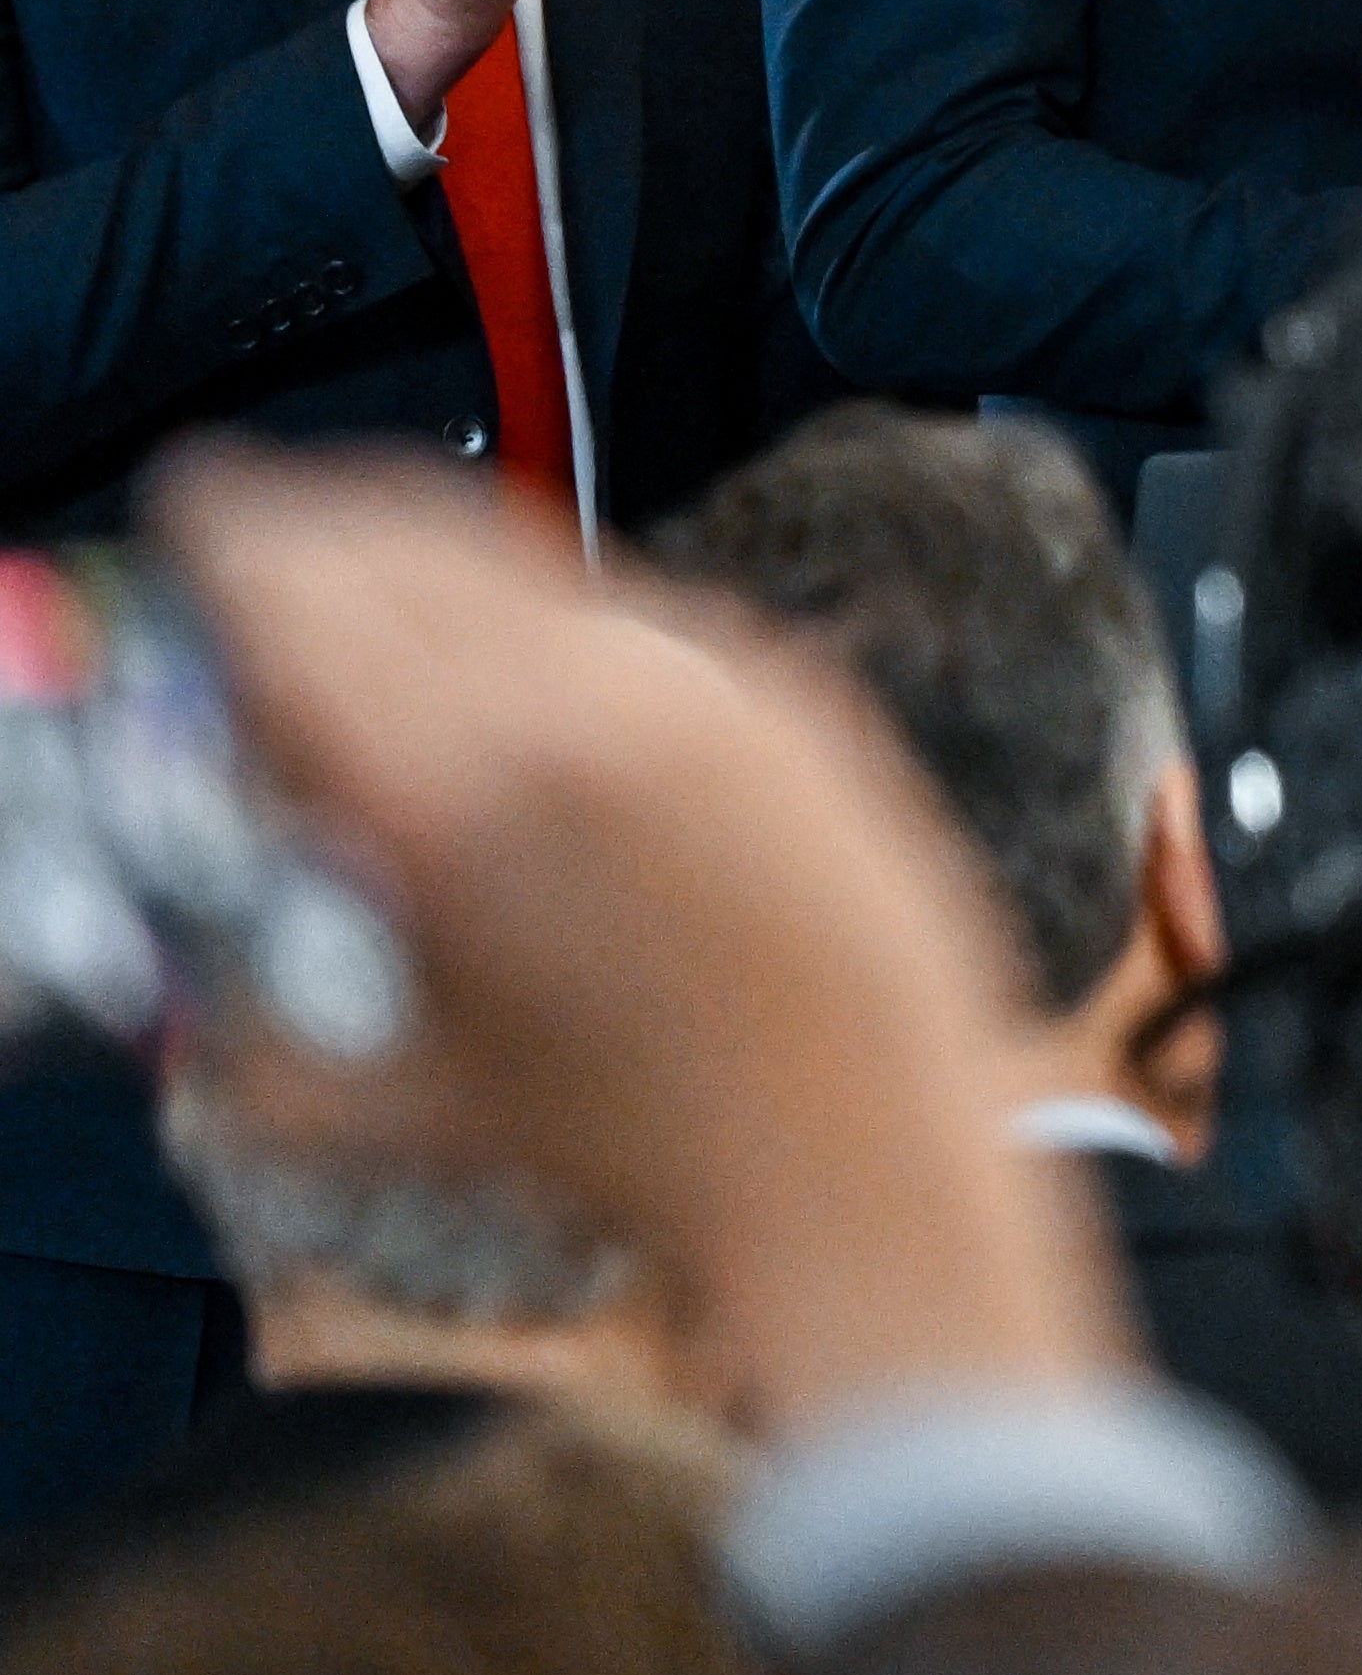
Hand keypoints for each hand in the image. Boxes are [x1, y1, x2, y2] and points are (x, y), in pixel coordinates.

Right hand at [157, 454, 1131, 1434]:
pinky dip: (557, 607)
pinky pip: (636, 603)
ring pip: (519, 556)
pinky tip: (536, 657)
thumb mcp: (387, 1086)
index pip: (295, 604)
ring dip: (431, 551)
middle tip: (269, 537)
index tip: (203, 531)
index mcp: (446, 796)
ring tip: (384, 573)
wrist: (845, 1143)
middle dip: (316, 533)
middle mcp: (571, 707)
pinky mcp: (786, 687)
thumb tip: (216, 914)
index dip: (232, 557)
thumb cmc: (633, 1140)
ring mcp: (693, 683)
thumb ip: (261, 995)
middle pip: (398, 548)